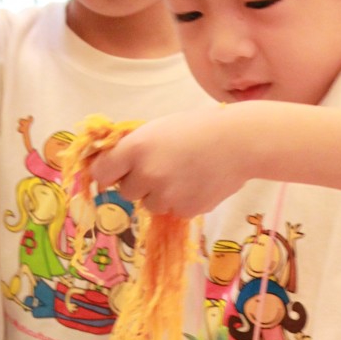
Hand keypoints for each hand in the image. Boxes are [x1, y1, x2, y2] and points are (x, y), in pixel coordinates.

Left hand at [90, 108, 241, 217]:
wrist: (238, 141)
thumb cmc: (197, 128)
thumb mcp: (158, 129)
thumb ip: (133, 147)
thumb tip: (108, 165)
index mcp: (135, 148)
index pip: (102, 173)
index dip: (109, 173)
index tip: (115, 173)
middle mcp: (146, 174)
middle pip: (125, 192)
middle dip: (138, 183)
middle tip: (160, 168)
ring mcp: (166, 195)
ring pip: (149, 204)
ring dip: (160, 195)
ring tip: (183, 175)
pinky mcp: (184, 210)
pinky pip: (172, 211)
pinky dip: (181, 201)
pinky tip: (197, 183)